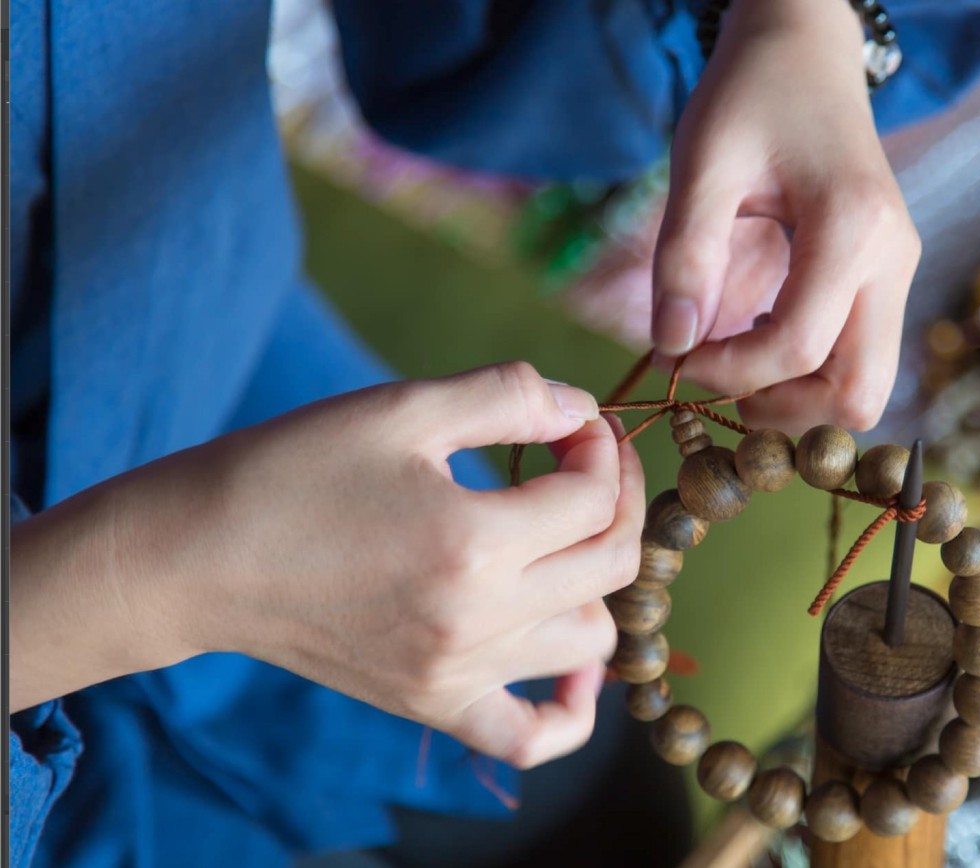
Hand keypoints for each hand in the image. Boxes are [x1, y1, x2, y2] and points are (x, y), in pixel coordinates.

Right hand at [11, 363, 643, 768]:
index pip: (593, 497)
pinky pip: (531, 737)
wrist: (199, 556)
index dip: (599, 447)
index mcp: (474, 542)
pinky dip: (570, 707)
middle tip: (585, 464)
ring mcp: (456, 673)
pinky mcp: (431, 703)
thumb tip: (580, 406)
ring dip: (597, 584)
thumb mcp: (403, 408)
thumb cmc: (292, 470)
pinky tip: (569, 664)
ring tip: (563, 540)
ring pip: (591, 642)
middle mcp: (478, 620)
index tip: (575, 424)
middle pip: (611, 566)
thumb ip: (508, 396)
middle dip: (618, 501)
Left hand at [651, 0, 921, 432]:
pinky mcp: (890, 278)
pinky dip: (811, 371)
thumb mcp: (702, 163)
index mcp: (854, 229)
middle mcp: (894, 261)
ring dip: (798, 397)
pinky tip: (762, 333)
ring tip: (737, 357)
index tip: (679, 356)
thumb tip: (673, 347)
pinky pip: (860, 357)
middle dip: (782, 409)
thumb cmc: (751, 94)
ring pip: (867, 388)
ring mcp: (900, 273)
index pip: (798, 348)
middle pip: (860, 395)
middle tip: (718, 379)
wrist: (807, 51)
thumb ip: (685, 257)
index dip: (731, 373)